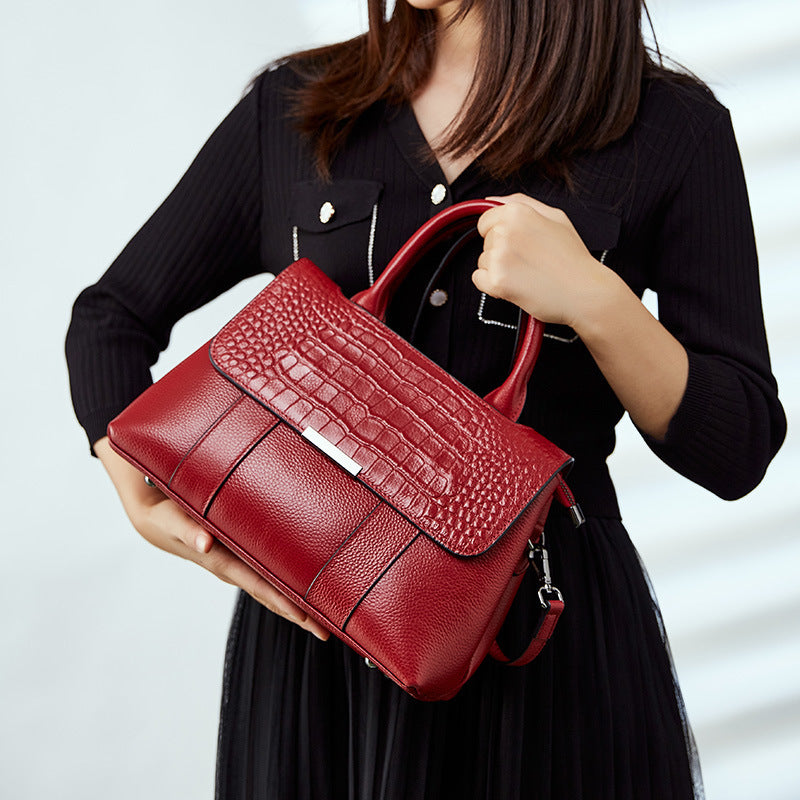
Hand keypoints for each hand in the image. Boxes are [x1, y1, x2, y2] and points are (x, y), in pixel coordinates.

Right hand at [94, 436, 329, 640]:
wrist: (153, 515)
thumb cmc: (164, 514)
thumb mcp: (170, 518)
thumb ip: (187, 529)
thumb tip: (205, 543)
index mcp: (221, 560)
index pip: (259, 584)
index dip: (283, 601)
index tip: (306, 617)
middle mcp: (233, 565)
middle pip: (270, 593)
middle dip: (298, 613)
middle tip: (327, 631)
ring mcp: (237, 562)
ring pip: (271, 585)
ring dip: (296, 602)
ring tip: (324, 616)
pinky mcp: (239, 552)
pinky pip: (267, 571)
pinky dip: (287, 581)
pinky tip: (307, 588)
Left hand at [474, 193, 613, 329]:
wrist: (585, 292)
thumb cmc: (572, 257)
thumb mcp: (555, 217)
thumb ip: (521, 203)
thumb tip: (491, 199)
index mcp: (518, 212)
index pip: (486, 221)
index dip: (499, 234)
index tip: (517, 245)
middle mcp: (505, 231)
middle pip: (486, 242)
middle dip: (501, 252)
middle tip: (530, 262)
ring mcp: (500, 257)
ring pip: (483, 261)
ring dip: (499, 270)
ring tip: (526, 274)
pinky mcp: (497, 281)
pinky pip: (478, 280)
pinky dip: (492, 286)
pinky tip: (515, 285)